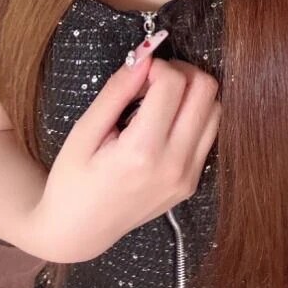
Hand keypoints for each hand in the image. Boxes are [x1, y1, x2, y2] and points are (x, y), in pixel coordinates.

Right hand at [32, 36, 220, 262]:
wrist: (79, 231)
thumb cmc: (72, 180)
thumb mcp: (84, 131)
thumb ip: (117, 91)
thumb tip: (144, 55)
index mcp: (142, 153)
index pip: (174, 84)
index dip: (157, 65)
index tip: (138, 71)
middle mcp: (174, 165)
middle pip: (206, 91)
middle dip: (181, 72)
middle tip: (152, 79)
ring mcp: (188, 176)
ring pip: (215, 109)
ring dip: (191, 92)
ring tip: (158, 99)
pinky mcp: (193, 182)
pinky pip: (209, 132)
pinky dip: (194, 115)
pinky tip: (165, 121)